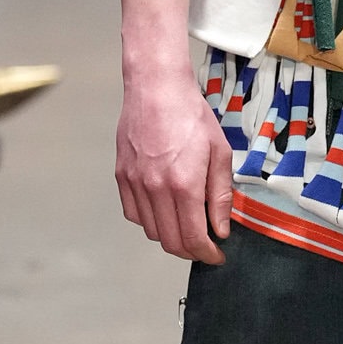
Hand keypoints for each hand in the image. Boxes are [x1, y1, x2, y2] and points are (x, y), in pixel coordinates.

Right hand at [115, 69, 233, 262]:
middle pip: (170, 241)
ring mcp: (135, 183)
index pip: (193, 238)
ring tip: (187, 227)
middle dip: (190, 251)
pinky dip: (150, 221)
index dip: (207, 254)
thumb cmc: (191, 115)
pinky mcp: (122, 177)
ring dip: (170, 237)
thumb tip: (220, 229)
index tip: (216, 255)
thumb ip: (221, 196)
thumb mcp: (220, 153)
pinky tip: (165, 211)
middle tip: (205, 246)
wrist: (156, 88)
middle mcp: (155, 188)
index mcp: (184, 184)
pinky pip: (134, 214)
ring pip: (151, 231)